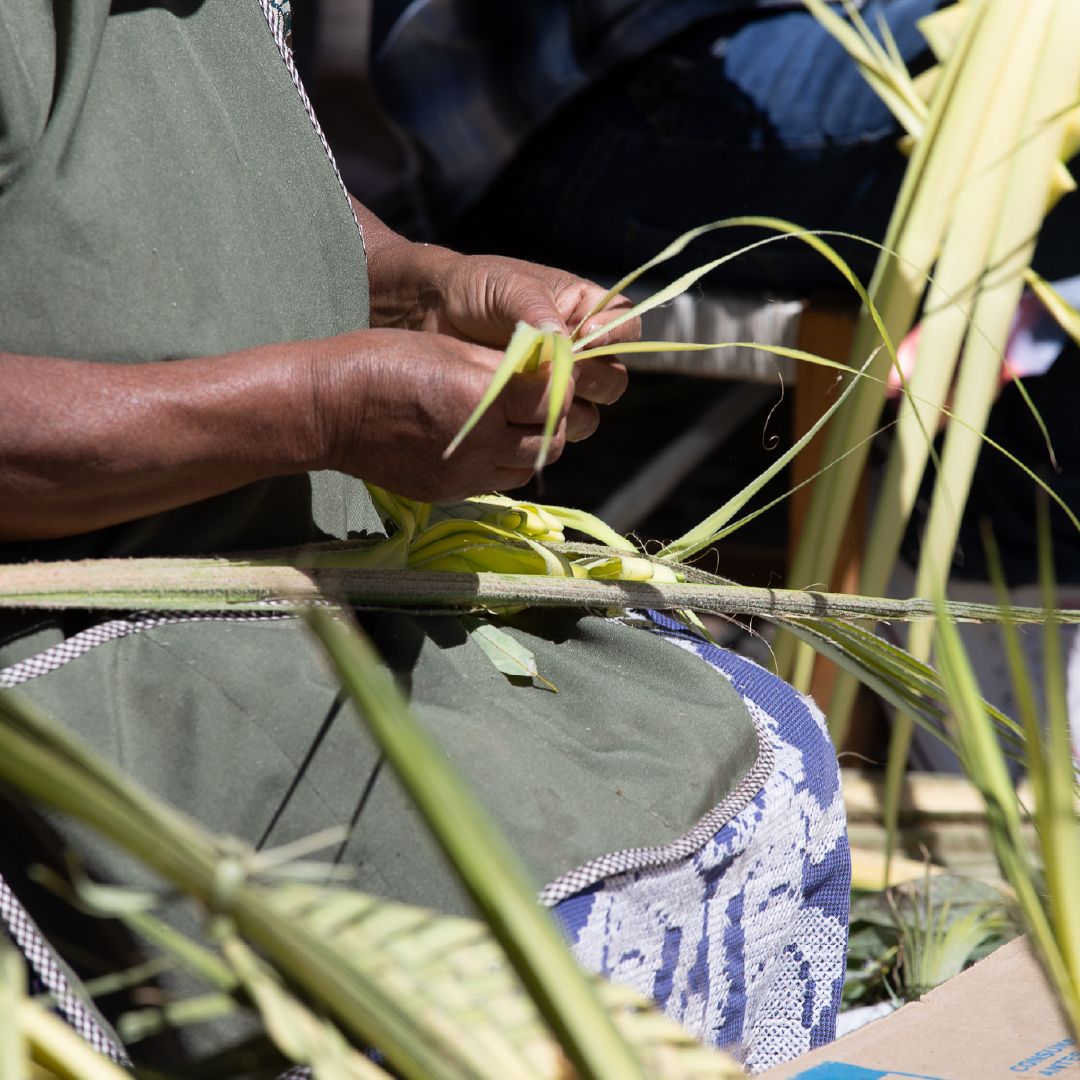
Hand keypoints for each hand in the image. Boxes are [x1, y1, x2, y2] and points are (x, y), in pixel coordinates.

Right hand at [315, 328, 592, 501]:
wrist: (327, 411)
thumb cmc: (381, 362)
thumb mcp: (448, 346)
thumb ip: (502, 363)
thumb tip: (544, 366)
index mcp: (483, 399)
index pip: (554, 399)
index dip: (558, 382)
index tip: (549, 369)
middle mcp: (481, 445)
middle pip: (552, 440)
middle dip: (552, 416)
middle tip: (534, 394)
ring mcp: (465, 475)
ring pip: (529, 466)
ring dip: (531, 442)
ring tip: (510, 417)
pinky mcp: (450, 492)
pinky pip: (497, 480)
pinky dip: (502, 461)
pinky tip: (483, 438)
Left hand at [353, 200, 632, 438]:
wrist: (428, 314)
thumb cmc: (472, 288)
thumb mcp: (508, 287)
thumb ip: (537, 312)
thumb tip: (565, 342)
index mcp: (583, 309)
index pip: (626, 325)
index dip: (615, 336)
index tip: (583, 337)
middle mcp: (578, 350)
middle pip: (613, 380)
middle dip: (592, 380)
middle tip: (560, 375)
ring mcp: (556, 384)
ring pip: (589, 413)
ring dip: (569, 410)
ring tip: (535, 397)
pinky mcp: (531, 410)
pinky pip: (554, 429)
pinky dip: (542, 426)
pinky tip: (518, 414)